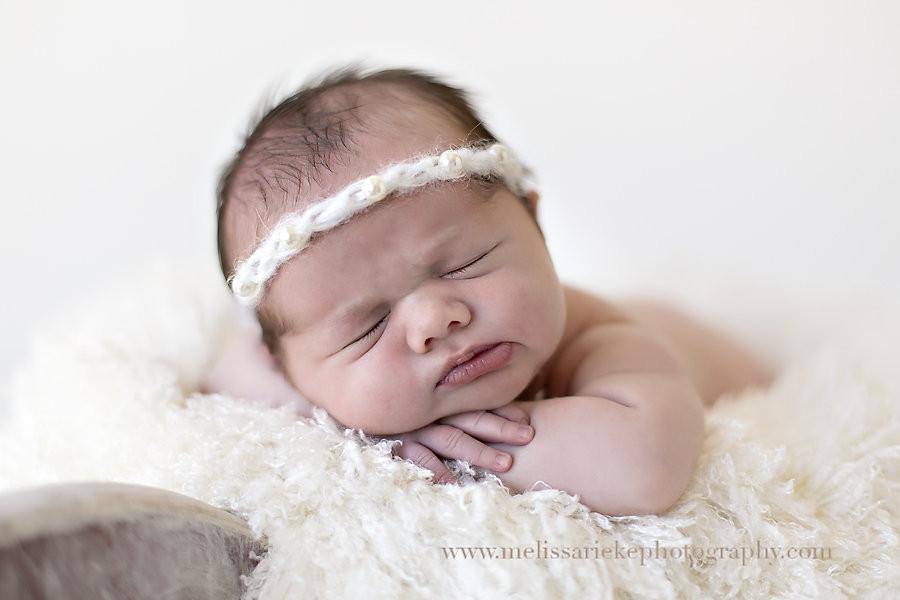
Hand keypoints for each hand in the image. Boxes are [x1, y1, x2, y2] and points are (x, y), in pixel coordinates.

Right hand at [382, 402, 534, 484]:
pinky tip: (458, 486)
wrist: (354, 405)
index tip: (526, 418)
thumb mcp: (419, 400)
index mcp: (440, 399)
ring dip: (480, 451)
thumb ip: (445, 400)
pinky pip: (422, 460)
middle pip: (471, 418)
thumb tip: (478, 404)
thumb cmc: (393, 408)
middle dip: (500, 427)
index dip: (501, 409)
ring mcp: (415, 428)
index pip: (475, 402)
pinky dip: (440, 472)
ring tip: (506, 462)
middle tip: (528, 435)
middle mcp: (431, 412)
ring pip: (453, 438)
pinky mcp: (399, 446)